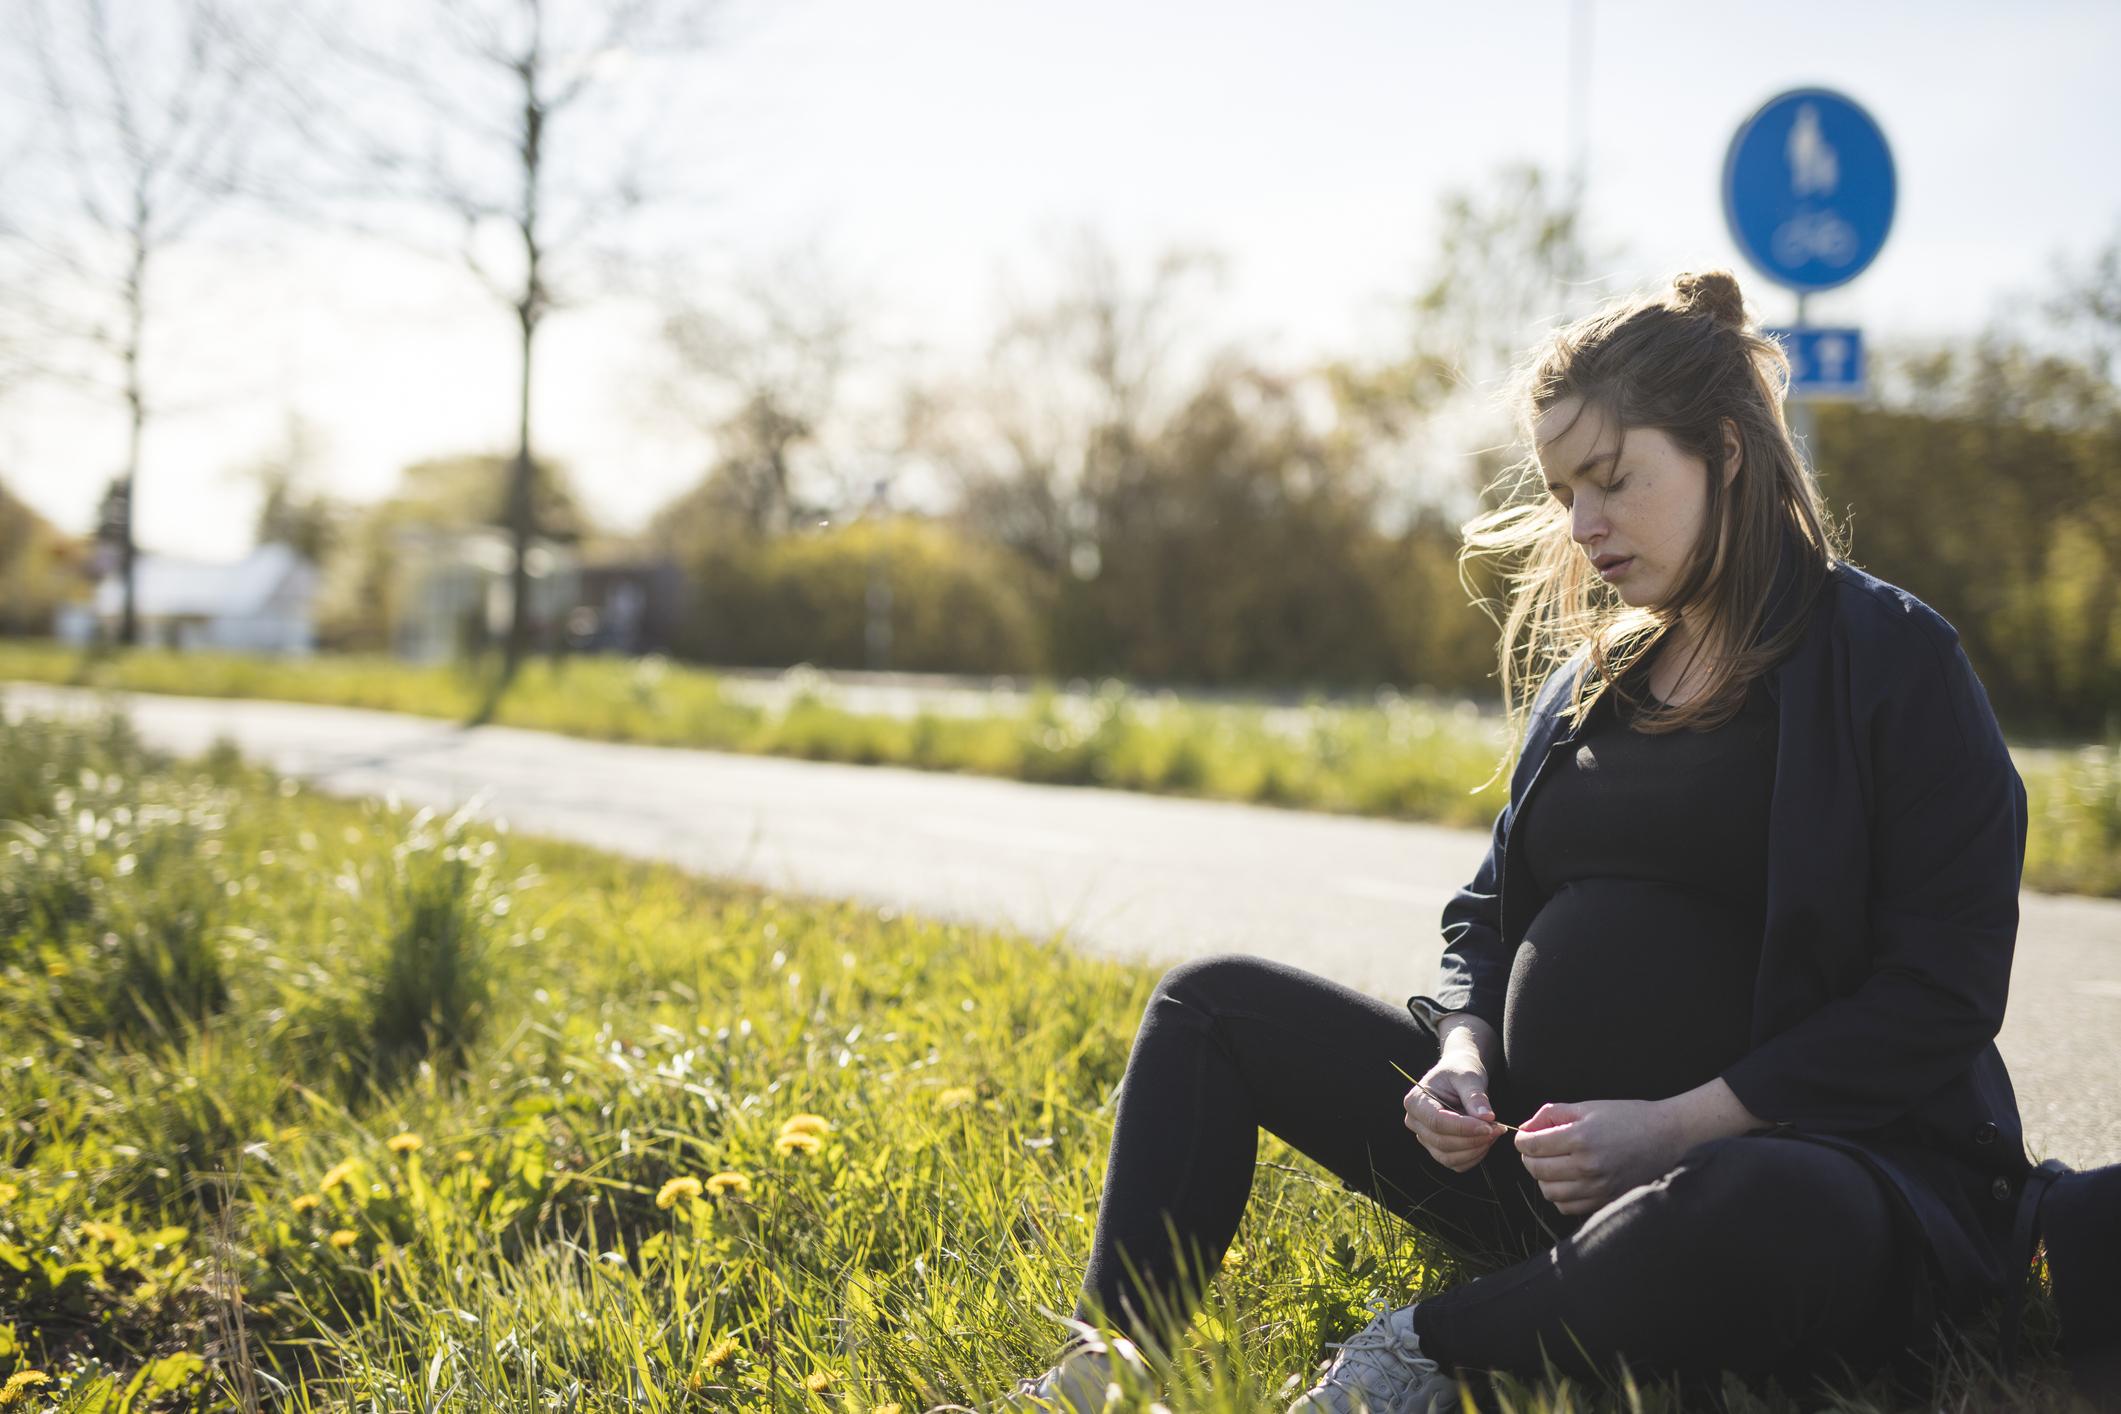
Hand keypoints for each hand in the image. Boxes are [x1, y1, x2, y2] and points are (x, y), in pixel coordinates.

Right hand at [1403, 1053, 1501, 1172]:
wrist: (1459, 1076)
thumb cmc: (1460, 1070)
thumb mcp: (1468, 1076)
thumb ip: (1475, 1096)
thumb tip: (1487, 1118)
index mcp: (1416, 1100)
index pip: (1437, 1121)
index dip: (1464, 1127)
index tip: (1489, 1124)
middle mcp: (1415, 1122)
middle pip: (1442, 1142)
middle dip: (1473, 1139)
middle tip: (1498, 1128)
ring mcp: (1425, 1138)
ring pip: (1448, 1157)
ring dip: (1475, 1150)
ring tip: (1494, 1132)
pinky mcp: (1437, 1149)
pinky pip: (1456, 1164)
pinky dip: (1474, 1157)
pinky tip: (1486, 1141)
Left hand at [1513, 1099, 1691, 1215]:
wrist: (1667, 1136)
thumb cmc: (1628, 1117)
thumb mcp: (1587, 1106)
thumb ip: (1552, 1115)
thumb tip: (1526, 1129)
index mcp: (1581, 1138)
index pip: (1531, 1146)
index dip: (1522, 1140)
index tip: (1525, 1137)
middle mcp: (1587, 1166)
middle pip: (1536, 1170)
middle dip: (1529, 1158)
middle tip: (1537, 1149)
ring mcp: (1598, 1187)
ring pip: (1549, 1192)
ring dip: (1544, 1178)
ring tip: (1553, 1164)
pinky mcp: (1606, 1200)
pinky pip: (1568, 1207)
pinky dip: (1561, 1196)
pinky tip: (1568, 1180)